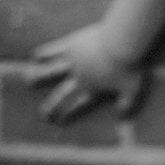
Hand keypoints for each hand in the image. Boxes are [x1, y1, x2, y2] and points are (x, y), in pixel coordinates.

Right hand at [26, 24, 145, 124]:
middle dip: (51, 107)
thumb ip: (129, 103)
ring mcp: (73, 61)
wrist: (123, 42)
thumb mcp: (135, 88)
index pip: (79, 105)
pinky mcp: (71, 45)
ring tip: (29, 81)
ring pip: (50, 72)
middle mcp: (79, 77)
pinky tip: (36, 56)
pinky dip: (44, 53)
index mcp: (93, 88)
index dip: (69, 114)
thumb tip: (122, 117)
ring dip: (38, 78)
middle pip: (61, 96)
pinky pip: (53, 50)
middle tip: (43, 115)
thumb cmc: (131, 65)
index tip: (59, 122)